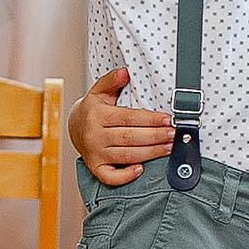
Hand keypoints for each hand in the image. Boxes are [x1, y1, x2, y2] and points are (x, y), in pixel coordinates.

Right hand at [69, 67, 173, 185]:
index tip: (167, 119)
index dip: (150, 119)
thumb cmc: (93, 110)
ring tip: (169, 148)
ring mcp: (95, 153)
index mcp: (97, 115)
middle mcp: (95, 135)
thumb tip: (125, 72)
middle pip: (130, 138)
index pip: (128, 118)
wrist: (74, 128)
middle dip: (155, 136)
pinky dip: (126, 176)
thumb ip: (112, 80)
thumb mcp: (99, 91)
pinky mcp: (96, 167)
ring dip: (151, 153)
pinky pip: (110, 177)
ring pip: (127, 155)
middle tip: (174, 134)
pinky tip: (141, 169)